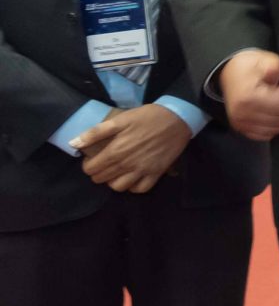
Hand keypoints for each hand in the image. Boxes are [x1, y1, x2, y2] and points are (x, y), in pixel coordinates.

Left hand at [73, 104, 190, 193]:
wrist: (178, 118)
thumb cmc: (147, 117)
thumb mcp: (121, 119)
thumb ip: (96, 132)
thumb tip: (74, 144)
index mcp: (116, 151)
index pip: (90, 169)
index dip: (88, 164)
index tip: (93, 157)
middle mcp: (127, 164)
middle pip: (102, 179)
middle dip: (99, 172)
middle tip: (104, 162)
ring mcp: (142, 171)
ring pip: (118, 187)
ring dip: (114, 181)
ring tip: (117, 171)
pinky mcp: (156, 173)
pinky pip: (140, 189)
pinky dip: (133, 186)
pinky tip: (132, 176)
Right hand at [217, 48, 278, 140]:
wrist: (228, 73)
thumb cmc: (246, 67)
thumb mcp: (263, 58)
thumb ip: (274, 66)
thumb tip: (275, 74)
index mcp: (248, 97)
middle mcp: (243, 114)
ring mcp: (241, 123)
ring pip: (276, 129)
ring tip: (274, 103)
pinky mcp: (241, 129)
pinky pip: (266, 136)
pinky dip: (272, 126)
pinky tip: (270, 114)